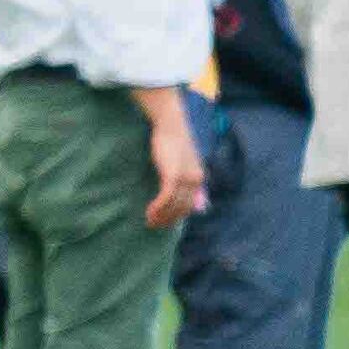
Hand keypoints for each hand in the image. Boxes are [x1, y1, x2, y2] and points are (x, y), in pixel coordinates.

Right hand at [141, 105, 207, 229]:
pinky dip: (158, 207)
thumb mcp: (182, 160)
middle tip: (153, 225)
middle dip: (168, 220)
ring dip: (161, 216)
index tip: (164, 222)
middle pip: (183, 208)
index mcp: (199, 177)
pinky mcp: (173, 175)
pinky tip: (149, 211)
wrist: (171, 124)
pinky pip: (166, 197)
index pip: (190, 205)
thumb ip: (183, 175)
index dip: (177, 216)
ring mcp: (186, 178)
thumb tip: (179, 191)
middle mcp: (196, 180)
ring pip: (174, 205)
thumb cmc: (172, 139)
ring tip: (149, 221)